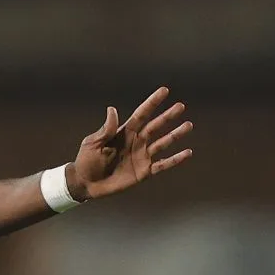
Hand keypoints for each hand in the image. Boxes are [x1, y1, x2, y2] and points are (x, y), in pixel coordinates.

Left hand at [68, 86, 192, 200]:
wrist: (86, 184)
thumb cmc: (86, 161)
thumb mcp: (92, 143)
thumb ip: (105, 129)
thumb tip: (112, 109)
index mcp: (123, 133)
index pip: (141, 115)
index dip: (152, 103)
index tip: (164, 91)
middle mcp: (135, 142)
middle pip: (155, 126)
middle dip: (167, 116)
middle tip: (180, 106)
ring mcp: (141, 157)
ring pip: (163, 143)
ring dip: (175, 135)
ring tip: (188, 125)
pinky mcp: (144, 172)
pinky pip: (163, 165)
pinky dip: (175, 159)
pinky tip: (188, 153)